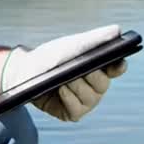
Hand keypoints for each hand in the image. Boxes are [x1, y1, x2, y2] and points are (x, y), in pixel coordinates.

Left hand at [0, 24, 128, 121]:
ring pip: (90, 98)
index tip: (117, 63)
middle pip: (103, 85)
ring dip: (76, 86)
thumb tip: (117, 30)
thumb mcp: (71, 45)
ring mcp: (84, 102)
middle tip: (82, 70)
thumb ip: (94, 38)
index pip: (116, 69)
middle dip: (92, 76)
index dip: (119, 67)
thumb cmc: (50, 57)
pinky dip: (69, 98)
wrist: (24, 70)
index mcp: (99, 68)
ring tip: (64, 79)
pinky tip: (60, 89)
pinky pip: (77, 110)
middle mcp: (95, 87)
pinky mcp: (71, 113)